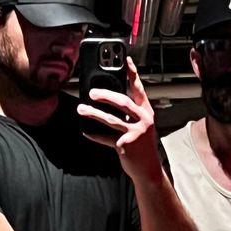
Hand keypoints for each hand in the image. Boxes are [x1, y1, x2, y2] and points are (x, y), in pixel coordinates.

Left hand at [77, 57, 160, 180]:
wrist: (148, 169)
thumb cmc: (143, 146)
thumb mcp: (142, 125)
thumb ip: (131, 113)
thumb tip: (111, 98)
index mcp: (146, 112)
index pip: (139, 89)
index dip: (133, 74)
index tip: (126, 61)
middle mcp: (143, 120)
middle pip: (122, 102)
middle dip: (105, 95)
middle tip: (92, 92)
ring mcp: (134, 133)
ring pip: (110, 119)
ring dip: (93, 113)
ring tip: (81, 109)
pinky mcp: (125, 144)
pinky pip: (105, 138)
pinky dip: (95, 135)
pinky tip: (86, 131)